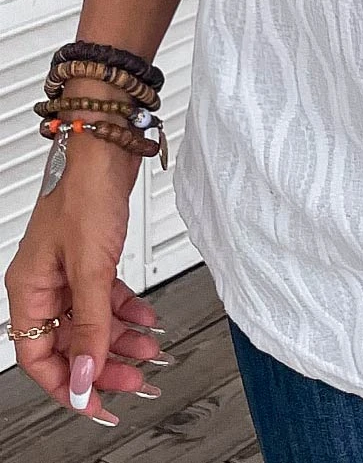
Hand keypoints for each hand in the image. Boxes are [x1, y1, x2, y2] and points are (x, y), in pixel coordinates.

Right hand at [4, 132, 167, 426]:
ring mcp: (69, 269)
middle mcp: (45, 282)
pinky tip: (148, 317)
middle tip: (134, 380)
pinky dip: (128, 309)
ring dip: (121, 338)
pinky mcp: (92, 255)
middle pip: (69, 342)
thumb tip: (85, 375)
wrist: (108, 144)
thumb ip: (91, 325)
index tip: (95, 402)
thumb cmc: (86, 191)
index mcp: (29, 289)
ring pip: (92, 321)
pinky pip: (106, 297)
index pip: (37, 357)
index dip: (66, 384)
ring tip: (149, 350)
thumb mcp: (91, 268)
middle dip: (102, 364)